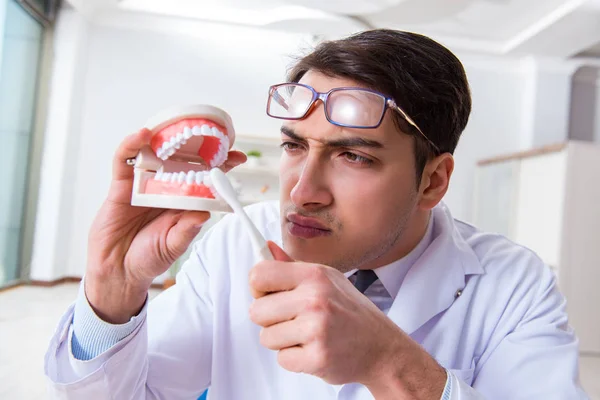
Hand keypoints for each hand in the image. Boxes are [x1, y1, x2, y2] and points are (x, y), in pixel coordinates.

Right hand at [86, 128, 245, 323]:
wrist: (117, 271)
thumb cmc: (147, 259)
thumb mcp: (173, 245)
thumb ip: (187, 230)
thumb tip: (205, 214)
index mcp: (183, 201)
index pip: (206, 178)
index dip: (221, 166)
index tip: (238, 157)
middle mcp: (166, 189)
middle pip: (184, 159)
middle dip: (199, 145)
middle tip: (213, 133)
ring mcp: (144, 185)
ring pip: (156, 154)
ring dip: (167, 138)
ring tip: (181, 126)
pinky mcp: (121, 185)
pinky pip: (126, 160)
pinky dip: (132, 145)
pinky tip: (143, 135)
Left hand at [248, 242, 445, 398]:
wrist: (382, 347)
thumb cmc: (350, 311)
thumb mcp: (327, 279)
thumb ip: (291, 266)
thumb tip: (266, 247)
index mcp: (314, 274)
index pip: (259, 275)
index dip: (258, 289)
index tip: (269, 295)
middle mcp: (315, 298)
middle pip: (256, 311)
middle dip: (269, 319)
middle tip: (293, 320)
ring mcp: (317, 328)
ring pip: (266, 337)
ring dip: (282, 341)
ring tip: (307, 335)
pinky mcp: (317, 357)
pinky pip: (282, 359)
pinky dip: (295, 359)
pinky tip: (314, 349)